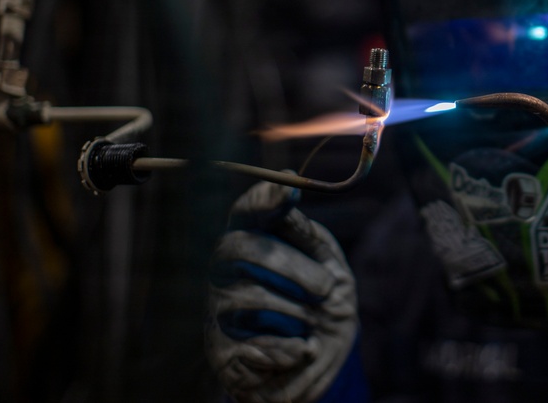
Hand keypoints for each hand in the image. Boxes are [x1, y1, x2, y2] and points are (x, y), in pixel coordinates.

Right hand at [205, 182, 359, 402]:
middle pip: (237, 248)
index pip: (247, 210)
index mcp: (255, 242)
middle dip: (288, 266)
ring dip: (295, 314)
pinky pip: (252, 345)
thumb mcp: (329, 265)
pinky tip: (303, 350)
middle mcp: (226, 271)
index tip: (288, 185)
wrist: (323, 361)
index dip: (263, 196)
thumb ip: (308, 233)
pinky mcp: (221, 353)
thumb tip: (287, 187)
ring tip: (311, 325)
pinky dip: (290, 349)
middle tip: (324, 288)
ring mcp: (218, 310)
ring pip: (245, 298)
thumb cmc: (324, 304)